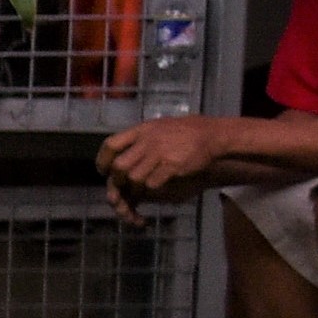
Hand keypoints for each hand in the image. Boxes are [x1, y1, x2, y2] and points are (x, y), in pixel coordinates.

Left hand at [95, 114, 225, 209]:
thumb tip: (121, 155)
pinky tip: (158, 188)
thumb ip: (140, 139)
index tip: (103, 170)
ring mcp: (159, 153)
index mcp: (142, 130)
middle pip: (119, 166)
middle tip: (124, 186)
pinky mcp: (172, 166)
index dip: (103, 160)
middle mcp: (148, 140)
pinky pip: (152, 184)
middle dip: (118, 180)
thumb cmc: (186, 132)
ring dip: (136, 188)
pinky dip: (152, 190)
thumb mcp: (159, 127)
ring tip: (142, 190)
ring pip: (134, 178)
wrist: (213, 135)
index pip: (111, 144)